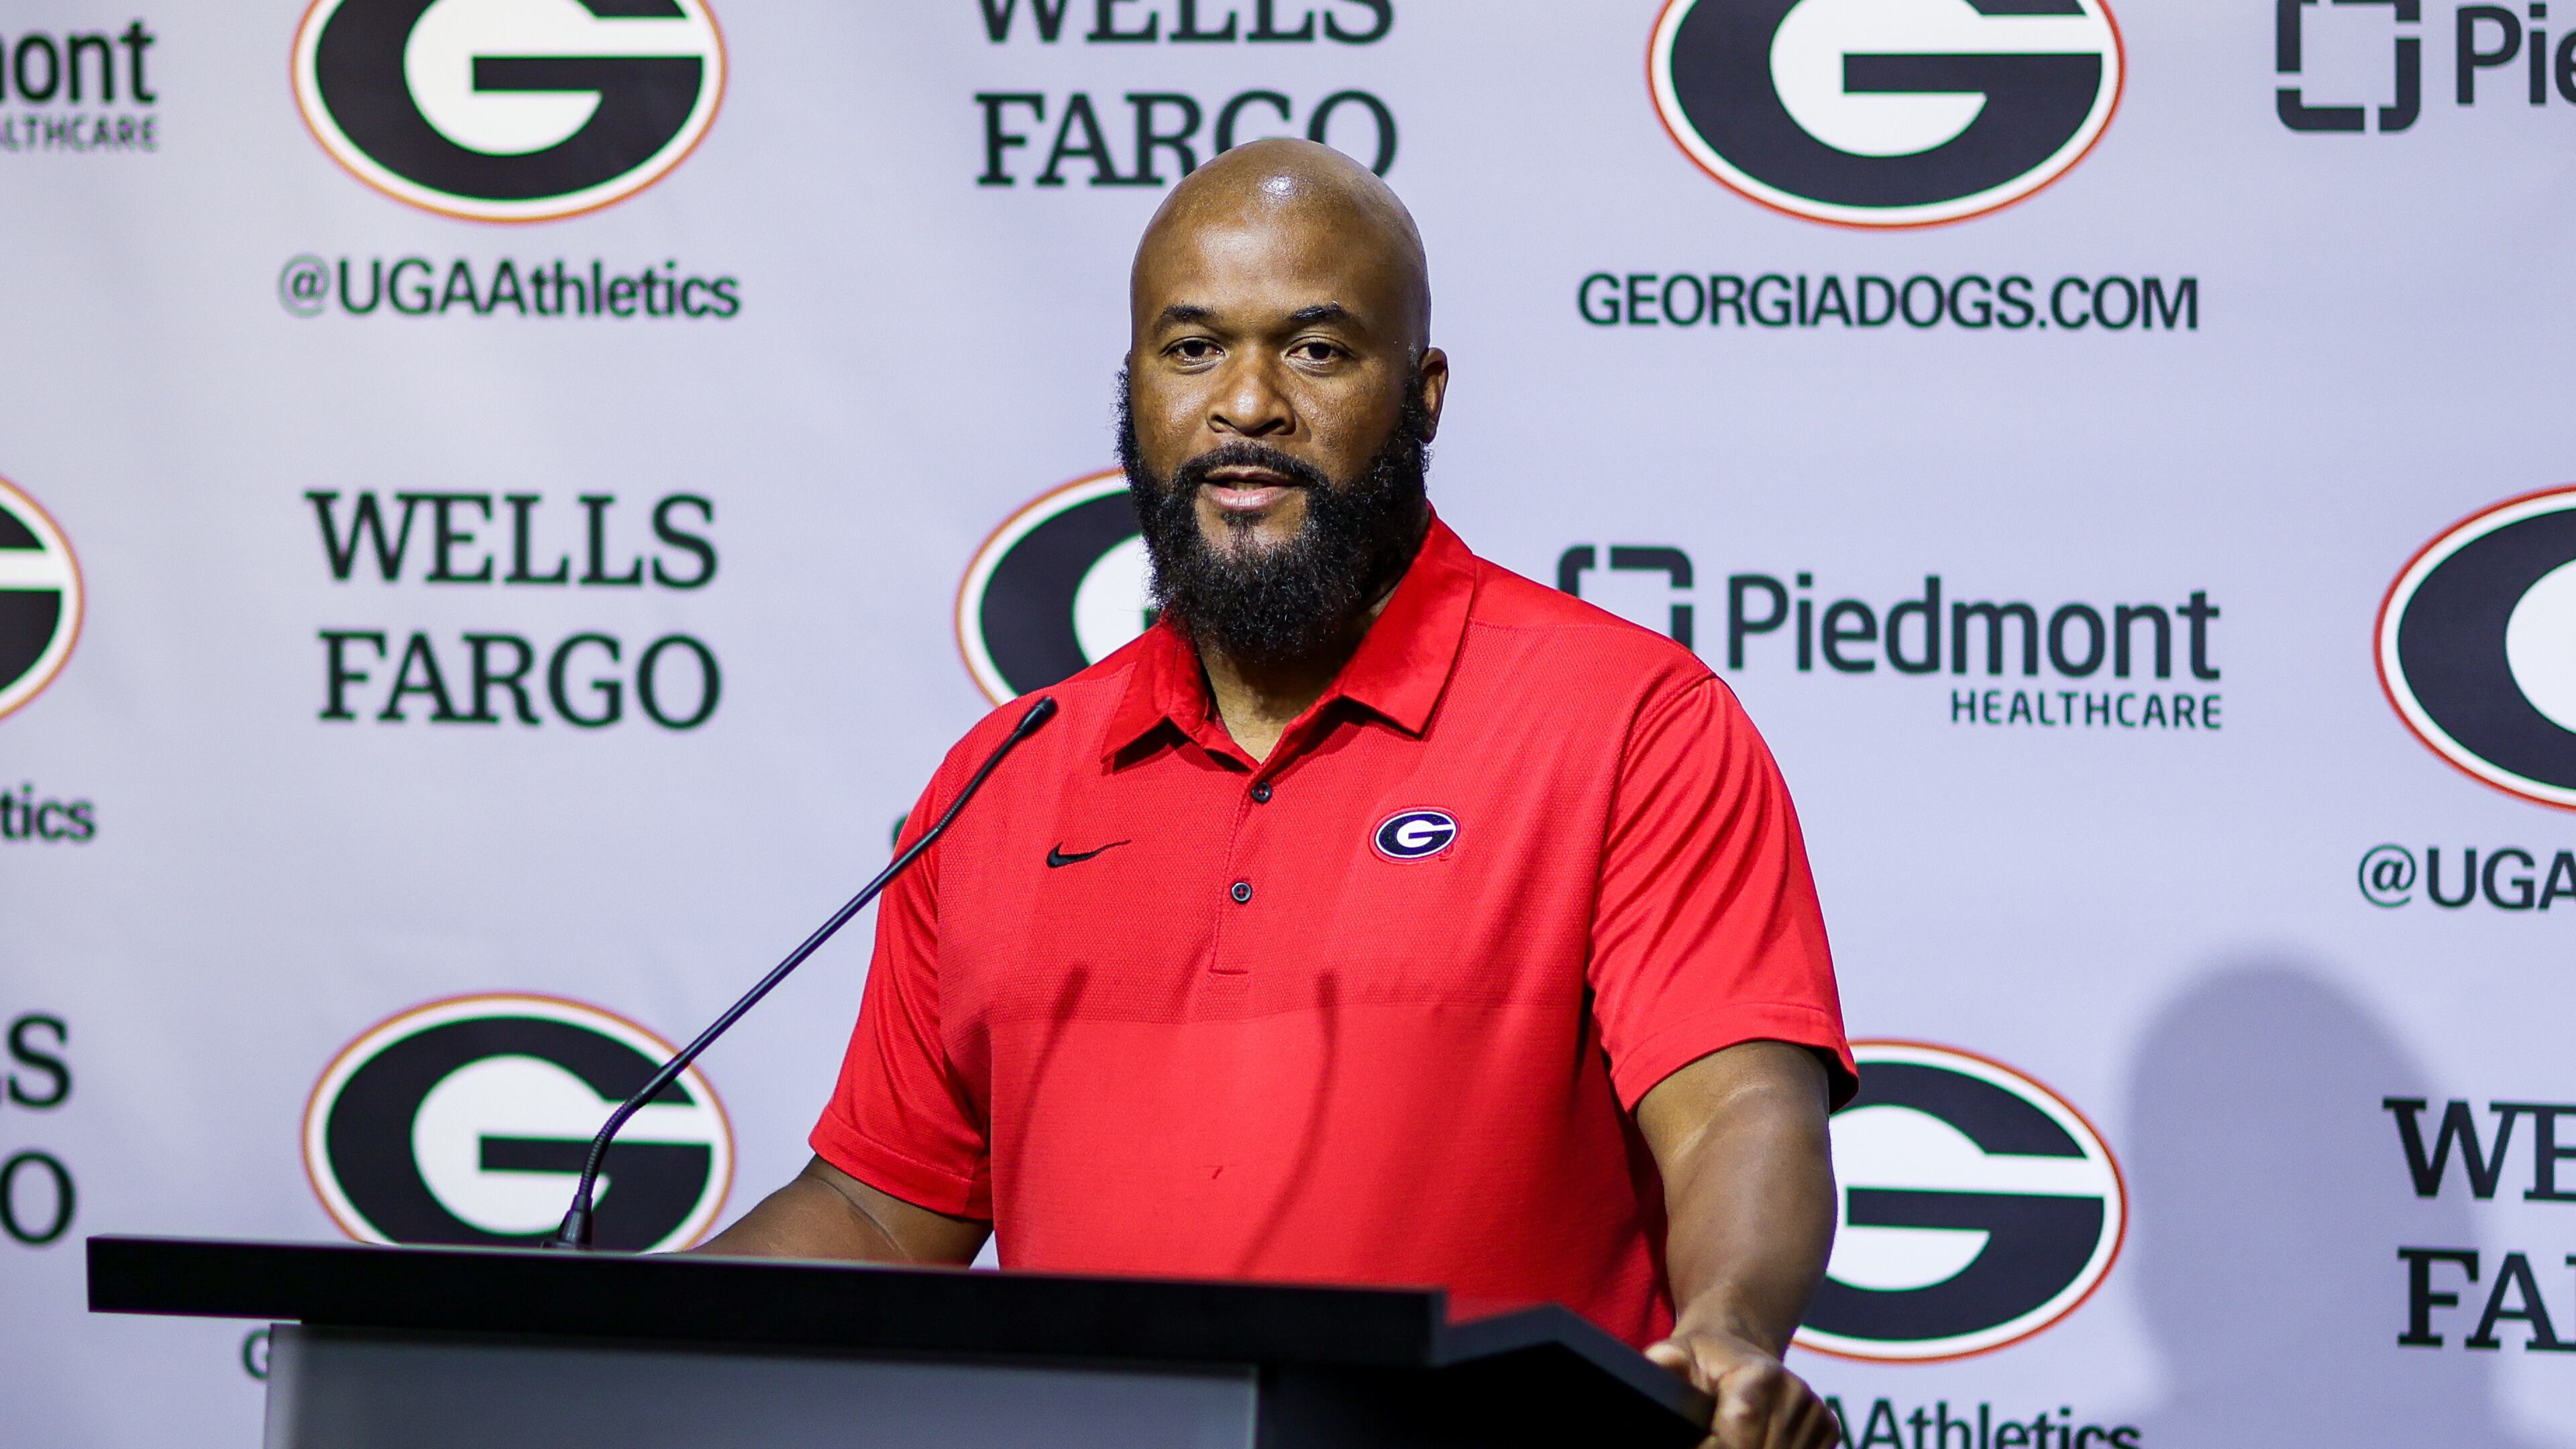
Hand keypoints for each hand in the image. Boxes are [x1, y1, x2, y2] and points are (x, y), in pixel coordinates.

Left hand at [1644, 1326, 1838, 1448]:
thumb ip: (1666, 1362)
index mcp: (1760, 1376)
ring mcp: (1815, 1410)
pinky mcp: (1827, 1426)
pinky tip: (1756, 1438)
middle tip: (1712, 1439)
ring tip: (1729, 1437)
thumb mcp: (1676, 1354)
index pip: (1737, 1441)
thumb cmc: (1702, 1357)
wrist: (1736, 1345)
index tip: (1698, 1444)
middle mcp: (1795, 1391)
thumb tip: (1661, 1361)